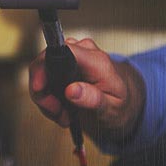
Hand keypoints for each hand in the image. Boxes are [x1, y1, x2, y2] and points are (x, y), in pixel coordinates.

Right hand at [29, 38, 145, 144]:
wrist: (126, 100)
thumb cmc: (122, 103)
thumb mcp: (113, 109)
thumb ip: (93, 99)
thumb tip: (71, 91)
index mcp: (95, 60)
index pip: (61, 52)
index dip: (44, 67)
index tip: (39, 90)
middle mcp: (82, 51)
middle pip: (46, 61)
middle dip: (43, 91)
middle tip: (57, 113)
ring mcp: (72, 55)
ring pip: (42, 70)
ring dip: (45, 97)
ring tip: (62, 114)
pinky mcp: (65, 62)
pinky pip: (45, 75)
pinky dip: (48, 95)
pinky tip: (61, 108)